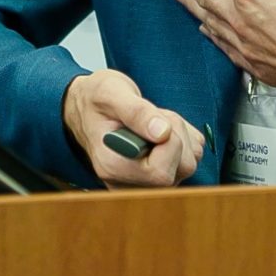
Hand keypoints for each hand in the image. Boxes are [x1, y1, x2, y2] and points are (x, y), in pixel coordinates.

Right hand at [61, 68, 204, 188]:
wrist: (85, 108)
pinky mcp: (156, 178)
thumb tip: (163, 133)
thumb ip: (136, 112)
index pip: (160, 172)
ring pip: (189, 165)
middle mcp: (128, 183)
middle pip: (181, 169)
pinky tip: (160, 131)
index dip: (169, 141)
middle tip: (154, 116)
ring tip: (153, 122)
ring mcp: (144, 183)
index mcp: (113, 167)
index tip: (154, 118)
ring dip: (180, 136)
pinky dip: (184, 141)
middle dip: (177, 135)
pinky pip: (190, 160)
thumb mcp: (110, 93)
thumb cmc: (95, 100)